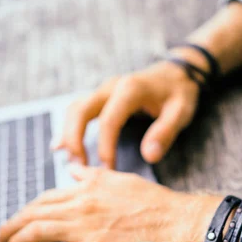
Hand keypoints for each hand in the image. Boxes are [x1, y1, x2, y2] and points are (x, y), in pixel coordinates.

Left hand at [0, 165, 193, 241]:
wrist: (175, 224)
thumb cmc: (154, 204)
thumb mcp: (121, 179)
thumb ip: (94, 177)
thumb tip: (75, 172)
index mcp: (87, 188)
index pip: (46, 198)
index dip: (28, 210)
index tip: (19, 219)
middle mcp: (79, 207)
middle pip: (34, 215)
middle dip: (11, 226)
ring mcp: (83, 230)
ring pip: (36, 233)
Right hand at [52, 61, 199, 168]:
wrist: (177, 72)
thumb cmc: (179, 93)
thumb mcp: (181, 112)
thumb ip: (165, 133)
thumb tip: (149, 157)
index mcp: (130, 89)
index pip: (109, 120)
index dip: (105, 147)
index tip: (107, 170)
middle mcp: (111, 87)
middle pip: (80, 111)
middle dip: (75, 140)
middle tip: (79, 167)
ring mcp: (103, 90)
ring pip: (74, 110)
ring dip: (68, 135)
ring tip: (73, 162)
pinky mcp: (100, 97)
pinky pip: (77, 111)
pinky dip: (68, 129)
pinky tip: (60, 147)